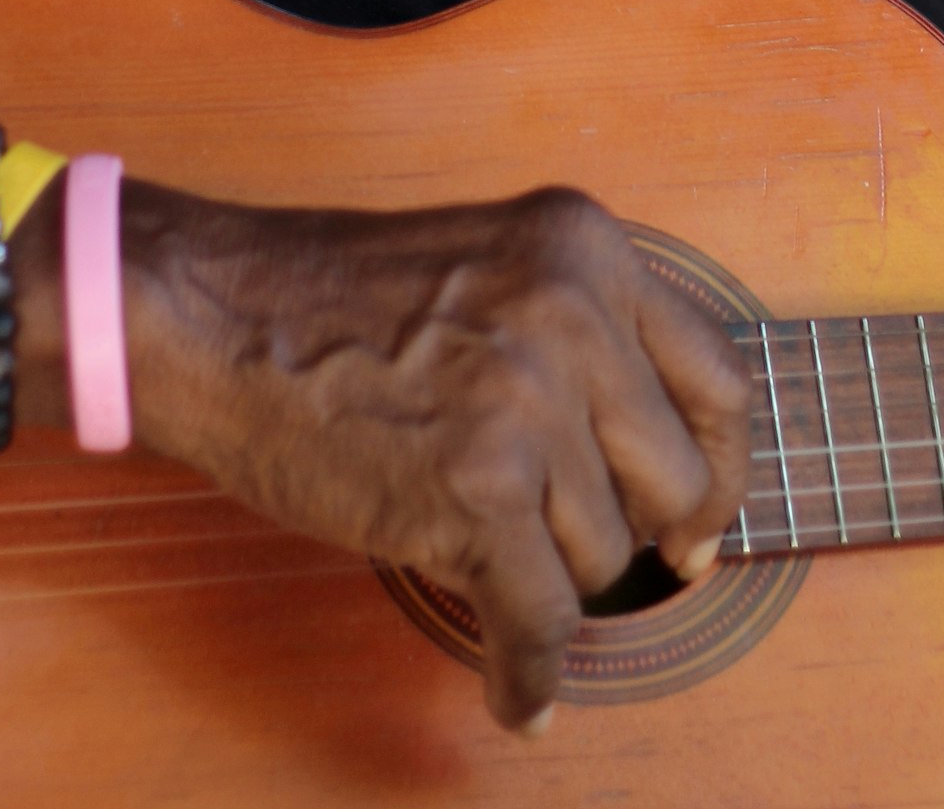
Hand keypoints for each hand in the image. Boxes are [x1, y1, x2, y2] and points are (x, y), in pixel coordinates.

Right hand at [119, 182, 750, 732]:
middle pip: (677, 475)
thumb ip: (584, 330)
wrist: (222, 316)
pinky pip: (539, 618)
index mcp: (587, 249)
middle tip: (629, 564)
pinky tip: (517, 694)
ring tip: (496, 561)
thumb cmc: (341, 298)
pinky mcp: (475, 490)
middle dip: (650, 535)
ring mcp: (527, 402)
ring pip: (601, 550)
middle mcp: (573, 314)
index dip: (721, 462)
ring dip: (553, 577)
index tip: (705, 509)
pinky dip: (528, 672)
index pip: (719, 375)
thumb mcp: (498, 262)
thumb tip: (666, 460)